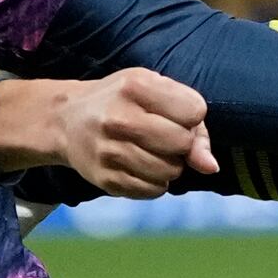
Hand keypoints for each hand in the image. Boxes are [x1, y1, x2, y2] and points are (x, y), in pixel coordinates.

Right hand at [0, 68, 213, 196]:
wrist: (67, 121)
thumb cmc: (122, 102)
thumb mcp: (155, 92)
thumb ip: (193, 123)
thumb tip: (210, 166)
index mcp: (133, 87)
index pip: (194, 111)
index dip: (191, 116)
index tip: (174, 113)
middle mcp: (118, 119)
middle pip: (182, 143)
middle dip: (182, 143)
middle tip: (164, 136)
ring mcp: (109, 152)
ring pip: (171, 172)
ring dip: (170, 165)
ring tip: (152, 152)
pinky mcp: (105, 179)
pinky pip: (153, 191)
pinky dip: (155, 182)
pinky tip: (141, 167)